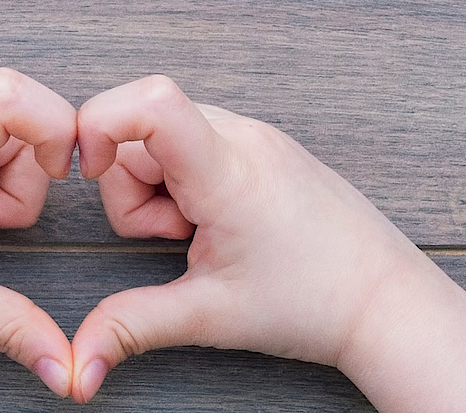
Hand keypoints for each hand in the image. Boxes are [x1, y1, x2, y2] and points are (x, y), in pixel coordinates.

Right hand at [68, 76, 465, 410]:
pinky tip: (217, 222)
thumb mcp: (209, 317)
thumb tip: (78, 362)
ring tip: (199, 232)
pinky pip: (198, 142)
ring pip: (167, 135)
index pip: (151, 102)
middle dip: (131, 183)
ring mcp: (258, 137)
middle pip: (142, 126)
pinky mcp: (266, 146)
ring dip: (160, 185)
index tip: (89, 171)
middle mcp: (245, 138)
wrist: (386, 302)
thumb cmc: (314, 303)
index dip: (99, 123)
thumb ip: (131, 327)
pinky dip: (188, 180)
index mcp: (229, 172)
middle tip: (173, 235)